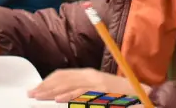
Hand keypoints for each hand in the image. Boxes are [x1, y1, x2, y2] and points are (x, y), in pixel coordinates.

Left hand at [28, 68, 146, 102]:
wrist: (143, 96)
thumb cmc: (119, 97)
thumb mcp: (98, 94)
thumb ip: (84, 93)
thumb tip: (63, 96)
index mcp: (89, 75)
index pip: (64, 75)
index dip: (48, 81)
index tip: (37, 88)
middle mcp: (92, 75)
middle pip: (63, 78)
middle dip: (45, 86)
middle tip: (31, 93)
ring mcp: (97, 82)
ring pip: (69, 84)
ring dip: (52, 91)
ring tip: (38, 96)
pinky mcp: (102, 89)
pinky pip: (83, 91)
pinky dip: (70, 95)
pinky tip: (58, 99)